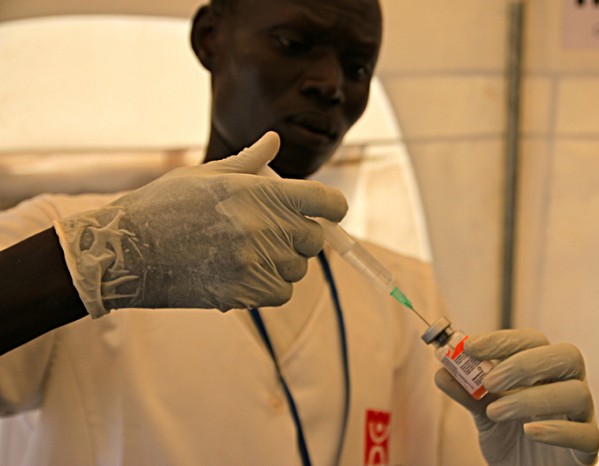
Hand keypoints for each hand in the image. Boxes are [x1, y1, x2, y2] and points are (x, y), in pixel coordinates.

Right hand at [54, 132, 346, 316]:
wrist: (126, 250)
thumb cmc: (163, 205)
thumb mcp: (207, 174)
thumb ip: (250, 162)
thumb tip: (274, 141)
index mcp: (259, 192)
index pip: (325, 202)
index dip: (334, 206)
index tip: (330, 211)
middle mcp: (264, 228)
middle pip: (314, 238)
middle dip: (301, 233)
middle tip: (273, 229)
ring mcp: (255, 263)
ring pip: (298, 268)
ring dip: (284, 261)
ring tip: (252, 251)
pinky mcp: (243, 292)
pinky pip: (281, 292)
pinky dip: (271, 286)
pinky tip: (246, 273)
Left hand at [435, 329, 598, 465]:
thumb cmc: (509, 436)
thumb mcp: (482, 412)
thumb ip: (466, 392)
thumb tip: (441, 371)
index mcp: (544, 369)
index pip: (533, 340)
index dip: (503, 340)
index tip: (471, 346)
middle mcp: (568, 385)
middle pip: (566, 356)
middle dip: (523, 364)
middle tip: (488, 381)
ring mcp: (582, 415)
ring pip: (577, 393)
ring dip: (530, 398)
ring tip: (495, 412)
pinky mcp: (587, 448)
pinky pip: (587, 435)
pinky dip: (557, 430)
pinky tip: (529, 431)